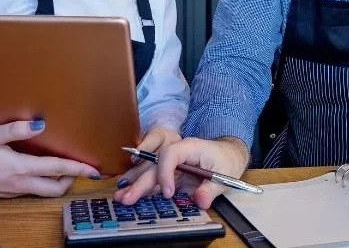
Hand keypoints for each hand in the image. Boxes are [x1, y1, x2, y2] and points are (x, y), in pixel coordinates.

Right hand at [0, 120, 100, 201]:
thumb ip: (16, 129)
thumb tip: (41, 124)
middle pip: (55, 189)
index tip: (94, 169)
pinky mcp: (5, 193)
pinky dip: (41, 182)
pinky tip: (37, 168)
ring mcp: (13, 191)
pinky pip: (30, 189)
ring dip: (57, 181)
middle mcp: (20, 183)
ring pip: (43, 191)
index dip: (78, 169)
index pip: (57, 169)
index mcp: (20, 168)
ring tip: (63, 166)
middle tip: (80, 167)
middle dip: (71, 180)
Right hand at [113, 136, 248, 208]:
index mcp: (190, 147)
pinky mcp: (171, 173)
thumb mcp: (224, 176)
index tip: (168, 193)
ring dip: (135, 184)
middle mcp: (176, 153)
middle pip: (155, 165)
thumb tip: (200, 200)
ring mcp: (172, 162)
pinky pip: (155, 179)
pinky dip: (143, 187)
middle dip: (140, 182)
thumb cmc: (226, 161)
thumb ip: (211, 189)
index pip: (170, 154)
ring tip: (120, 197)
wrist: (228, 155)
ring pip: (150, 171)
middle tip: (126, 197)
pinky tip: (128, 194)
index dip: (166, 173)